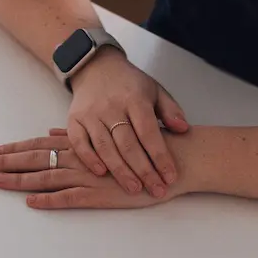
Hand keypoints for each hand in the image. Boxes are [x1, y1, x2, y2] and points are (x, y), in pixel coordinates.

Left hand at [0, 128, 187, 209]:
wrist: (174, 158)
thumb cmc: (142, 147)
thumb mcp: (106, 135)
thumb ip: (76, 136)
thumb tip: (50, 129)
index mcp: (80, 144)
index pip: (39, 145)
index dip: (14, 149)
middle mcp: (80, 158)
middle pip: (35, 159)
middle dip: (6, 163)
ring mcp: (89, 176)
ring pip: (47, 177)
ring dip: (20, 180)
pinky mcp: (102, 194)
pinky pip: (70, 198)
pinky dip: (50, 200)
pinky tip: (32, 202)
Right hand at [65, 50, 188, 196]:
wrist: (97, 68)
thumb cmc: (129, 85)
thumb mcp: (155, 90)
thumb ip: (170, 110)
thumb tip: (183, 129)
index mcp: (135, 99)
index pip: (149, 133)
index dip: (160, 157)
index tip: (170, 176)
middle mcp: (111, 107)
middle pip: (128, 144)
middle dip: (144, 171)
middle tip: (156, 190)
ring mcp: (91, 114)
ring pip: (106, 148)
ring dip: (120, 171)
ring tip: (134, 189)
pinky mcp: (74, 121)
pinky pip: (80, 144)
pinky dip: (90, 159)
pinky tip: (101, 174)